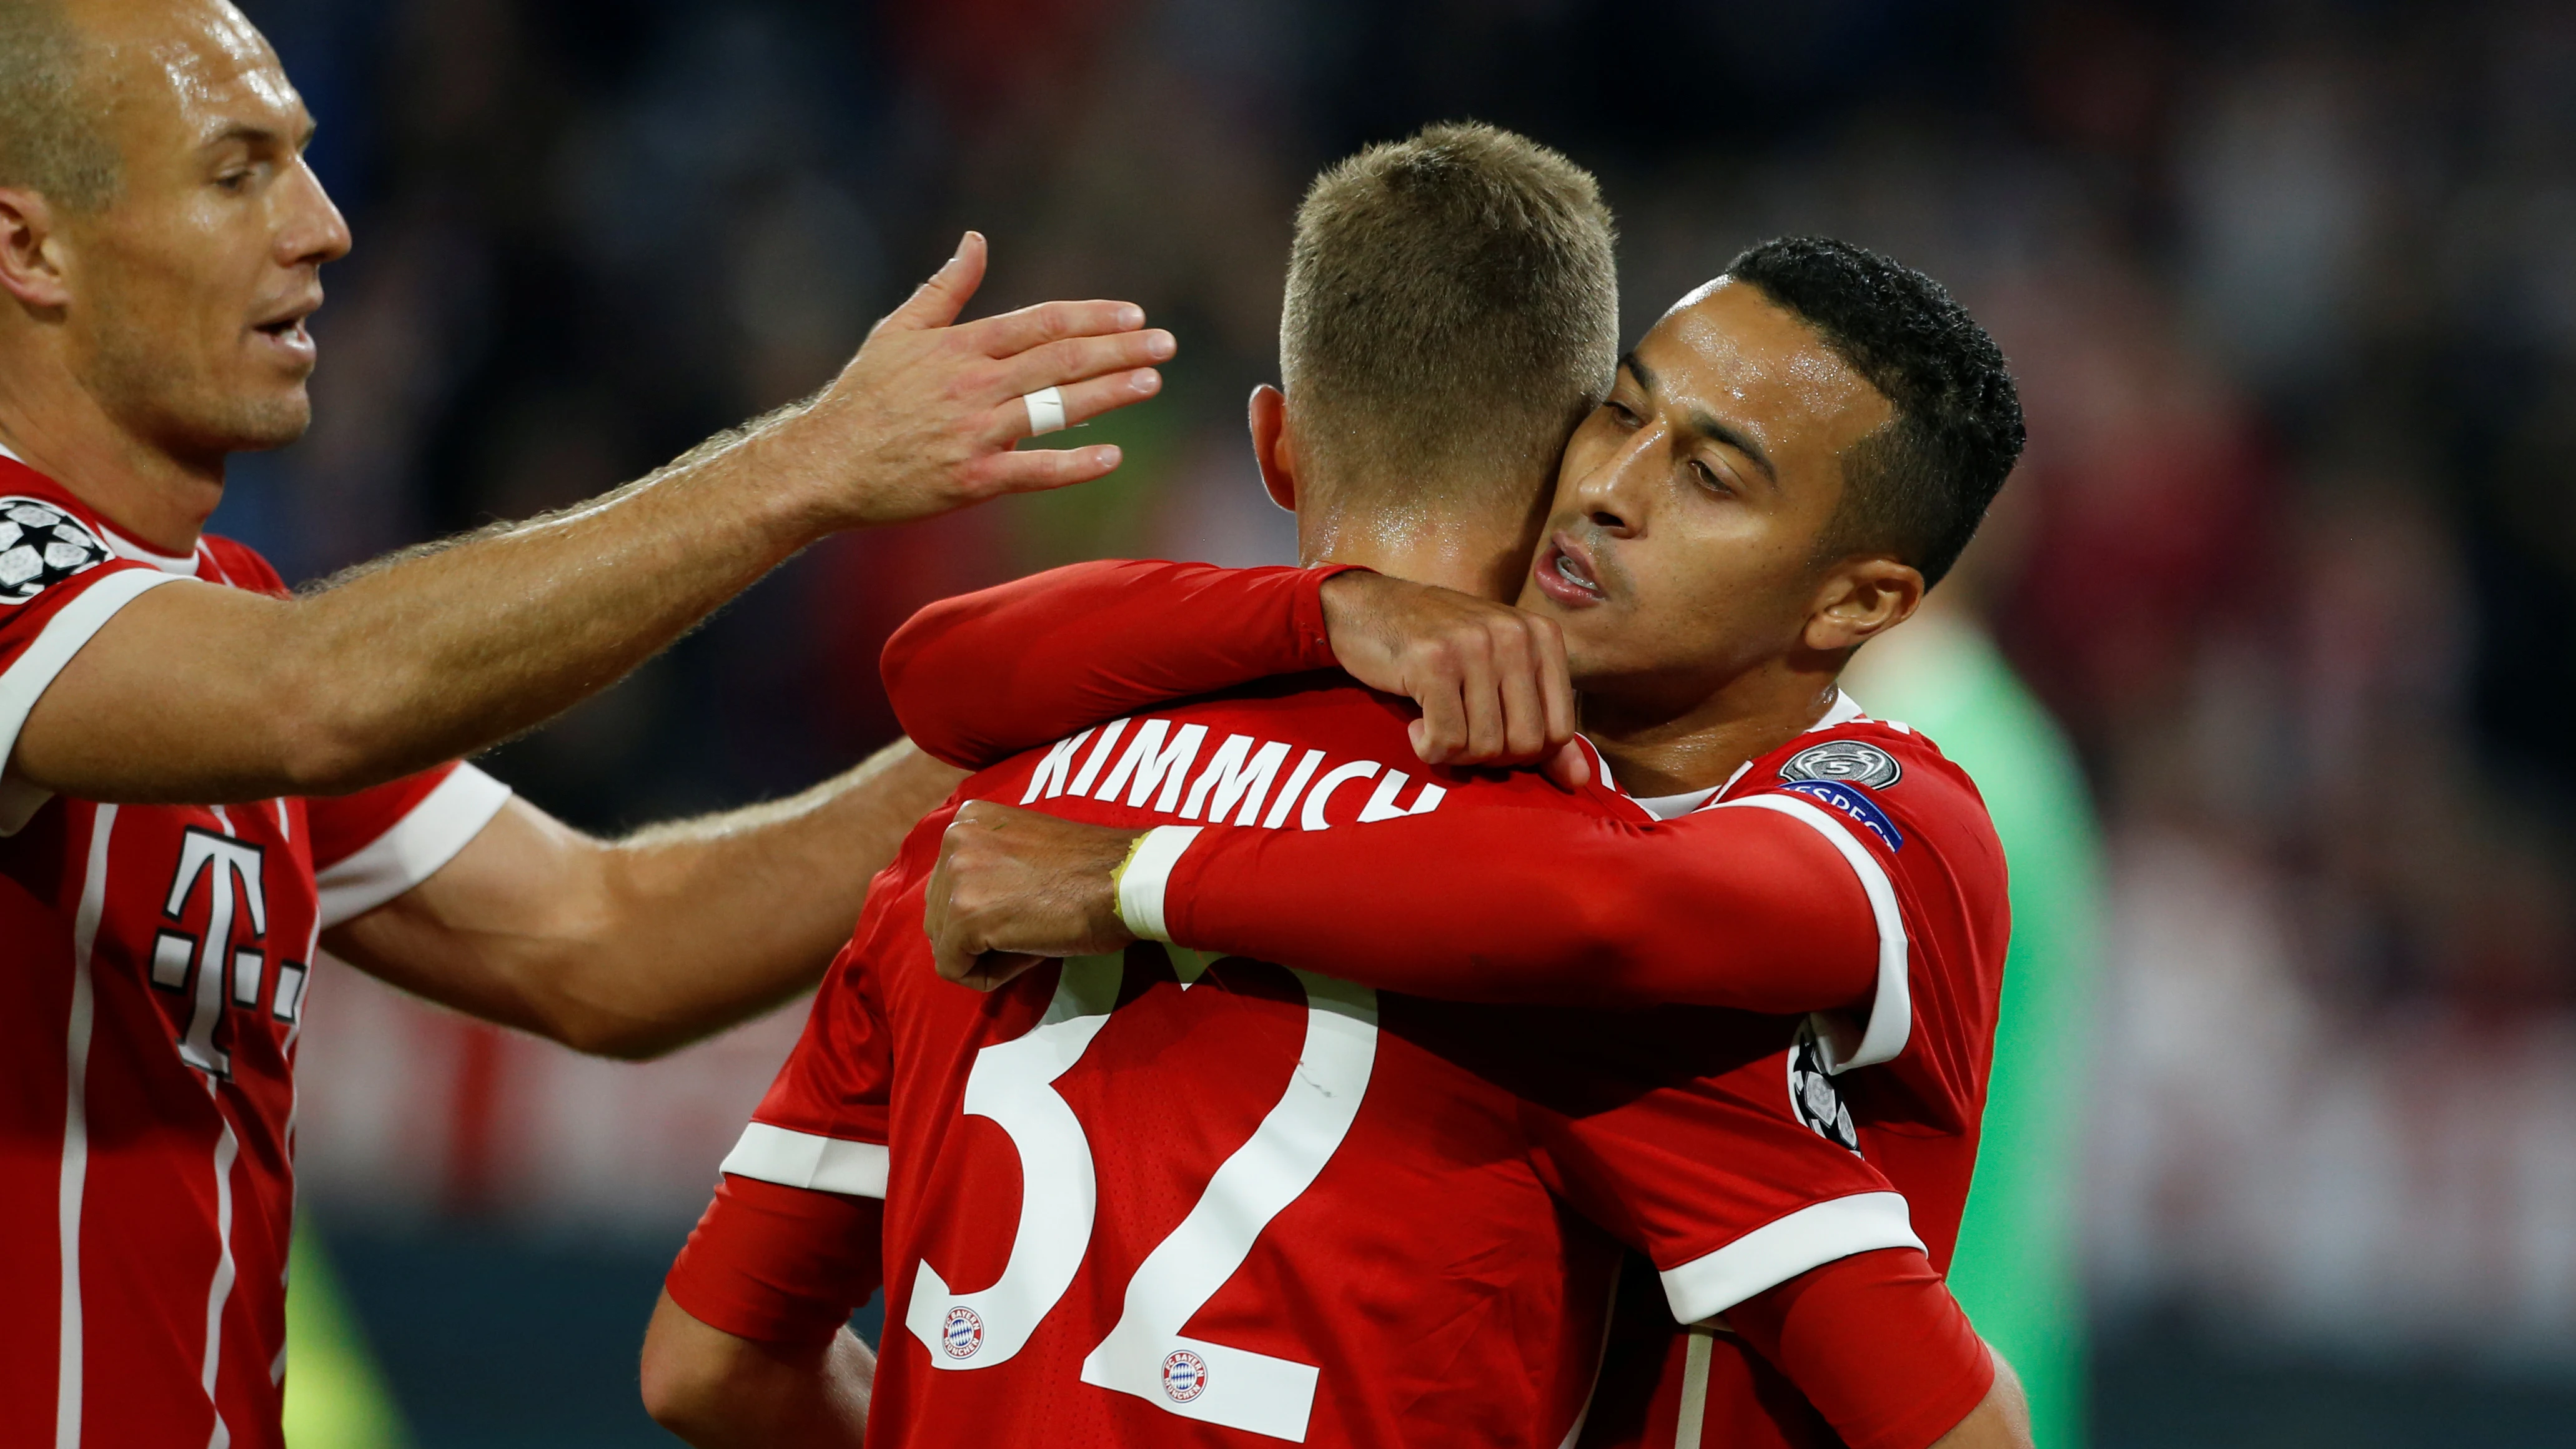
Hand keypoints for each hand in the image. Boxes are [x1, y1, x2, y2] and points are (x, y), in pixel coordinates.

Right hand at [787, 232, 1176, 530]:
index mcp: (960, 345)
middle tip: (1166, 344)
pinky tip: (1113, 455)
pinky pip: (1034, 471)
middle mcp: (972, 384)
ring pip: (1056, 408)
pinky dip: (1075, 464)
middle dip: (1119, 349)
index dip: (1092, 316)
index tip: (1134, 315)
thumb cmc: (862, 397)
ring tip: (1152, 382)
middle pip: (1061, 359)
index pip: (1041, 322)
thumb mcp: (898, 331)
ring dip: (1110, 393)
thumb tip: (976, 240)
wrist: (823, 464)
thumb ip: (946, 287)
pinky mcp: (971, 480)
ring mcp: (974, 433)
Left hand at [924, 801, 1141, 990]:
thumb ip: (989, 869)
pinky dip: (988, 975)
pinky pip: (954, 968)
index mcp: (968, 819)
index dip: (988, 913)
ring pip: (945, 944)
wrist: (1127, 880)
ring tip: (1032, 940)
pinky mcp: (966, 915)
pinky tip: (1029, 955)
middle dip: (980, 937)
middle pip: (939, 915)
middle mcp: (953, 838)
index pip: (949, 887)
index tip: (1030, 910)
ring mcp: (956, 875)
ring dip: (986, 954)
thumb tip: (966, 918)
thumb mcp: (1024, 852)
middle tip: (1033, 930)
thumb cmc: (1093, 871)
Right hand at [1318, 570, 1589, 786]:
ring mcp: (1474, 646)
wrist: (1367, 607)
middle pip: (1525, 745)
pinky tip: (1416, 724)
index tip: (1490, 732)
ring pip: (1485, 747)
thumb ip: (1541, 726)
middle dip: (1489, 755)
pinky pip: (1446, 741)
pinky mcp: (1433, 662)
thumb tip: (1580, 782)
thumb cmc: (1438, 645)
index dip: (1523, 751)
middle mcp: (1515, 635)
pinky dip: (1428, 748)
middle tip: (1459, 731)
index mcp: (1542, 635)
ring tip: (1436, 721)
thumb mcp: (1498, 675)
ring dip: (1455, 751)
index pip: (1560, 731)